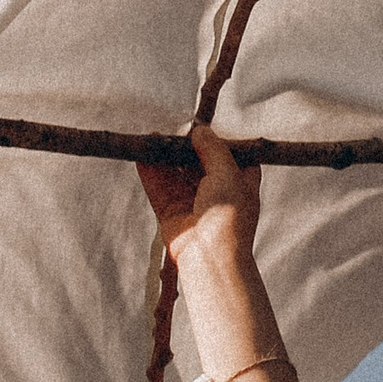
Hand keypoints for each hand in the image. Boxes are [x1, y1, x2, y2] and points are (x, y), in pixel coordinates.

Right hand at [135, 126, 259, 260]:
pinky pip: (159, 188)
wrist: (210, 256)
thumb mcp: (228, 173)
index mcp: (241, 183)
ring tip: (151, 137)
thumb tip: (201, 131)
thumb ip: (214, 150)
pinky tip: (141, 155)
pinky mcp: (172, 213)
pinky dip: (150, 172)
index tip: (201, 125)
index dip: (217, 141)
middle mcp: (218, 192)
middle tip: (170, 128)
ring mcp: (193, 203)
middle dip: (184, 147)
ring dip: (164, 156)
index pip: (230, 156)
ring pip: (176, 174)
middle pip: (198, 162)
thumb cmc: (229, 215)